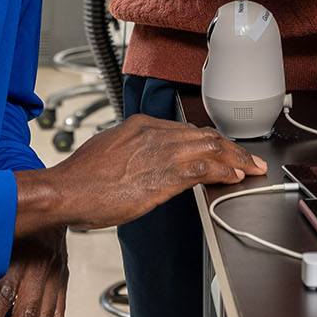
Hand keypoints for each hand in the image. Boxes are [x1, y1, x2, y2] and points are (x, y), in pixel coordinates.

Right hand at [14, 115, 266, 232]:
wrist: (64, 190)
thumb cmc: (80, 179)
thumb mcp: (109, 153)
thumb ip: (132, 152)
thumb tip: (145, 162)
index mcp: (141, 126)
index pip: (187, 131)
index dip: (210, 142)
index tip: (223, 151)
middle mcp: (154, 133)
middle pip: (204, 136)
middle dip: (232, 148)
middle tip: (251, 159)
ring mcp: (160, 152)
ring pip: (210, 148)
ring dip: (236, 159)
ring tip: (252, 168)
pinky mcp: (163, 174)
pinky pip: (204, 168)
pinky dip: (225, 171)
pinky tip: (236, 177)